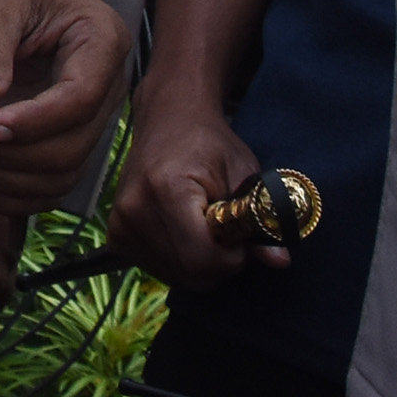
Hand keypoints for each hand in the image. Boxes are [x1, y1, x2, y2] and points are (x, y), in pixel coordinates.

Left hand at [0, 0, 127, 210]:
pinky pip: (51, 183)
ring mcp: (92, 115)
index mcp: (101, 39)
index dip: (33, 123)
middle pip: (73, 146)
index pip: (79, 100)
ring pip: (62, 174)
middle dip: (10, 153)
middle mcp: (108, 83)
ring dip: (5, 175)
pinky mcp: (70, 136)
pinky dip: (12, 193)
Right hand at [108, 81, 292, 293]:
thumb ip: (260, 219)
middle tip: (228, 231)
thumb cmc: (209, 143)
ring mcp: (120, 224)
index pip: (202, 258)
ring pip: (177, 277)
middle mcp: (134, 210)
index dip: (232, 257)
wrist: (168, 119)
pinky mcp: (115, 235)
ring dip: (201, 263)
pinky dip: (182, 260)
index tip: (242, 237)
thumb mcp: (243, 173)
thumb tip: (281, 260)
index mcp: (165, 189)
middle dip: (220, 263)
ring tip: (205, 226)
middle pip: (190, 273)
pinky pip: (160, 270)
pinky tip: (185, 231)